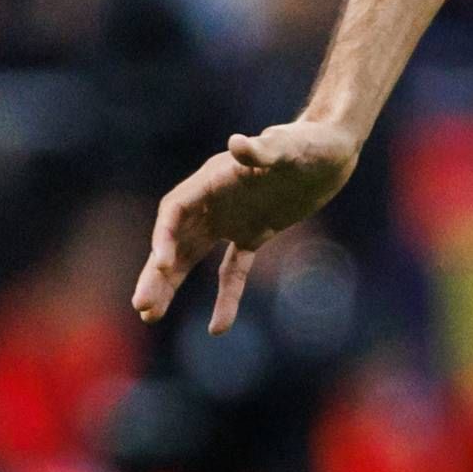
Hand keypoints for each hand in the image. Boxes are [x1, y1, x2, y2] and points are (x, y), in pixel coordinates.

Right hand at [133, 118, 359, 329]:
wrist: (331, 151)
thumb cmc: (310, 143)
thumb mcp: (289, 147)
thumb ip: (263, 150)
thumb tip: (237, 144)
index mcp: (214, 179)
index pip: (176, 210)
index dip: (165, 237)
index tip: (163, 264)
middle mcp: (214, 200)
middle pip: (175, 240)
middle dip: (157, 273)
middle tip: (142, 306)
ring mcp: (231, 219)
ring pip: (193, 257)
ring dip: (172, 285)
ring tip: (151, 316)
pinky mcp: (253, 234)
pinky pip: (233, 270)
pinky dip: (227, 296)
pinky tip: (218, 328)